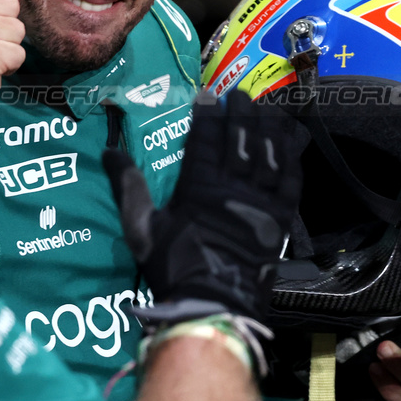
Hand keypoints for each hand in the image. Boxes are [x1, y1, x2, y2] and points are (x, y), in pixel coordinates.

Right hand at [106, 90, 307, 324]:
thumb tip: (109, 152)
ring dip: (269, 128)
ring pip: (269, 155)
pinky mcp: (280, 222)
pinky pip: (290, 183)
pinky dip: (291, 160)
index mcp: (199, 189)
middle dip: (242, 113)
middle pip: (242, 141)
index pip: (206, 141)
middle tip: (241, 93)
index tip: (207, 95)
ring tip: (268, 107)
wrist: (212, 306)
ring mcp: (260, 204)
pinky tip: (290, 143)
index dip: (208, 115)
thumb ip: (128, 188)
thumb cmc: (173, 267)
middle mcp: (233, 189)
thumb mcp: (141, 228)